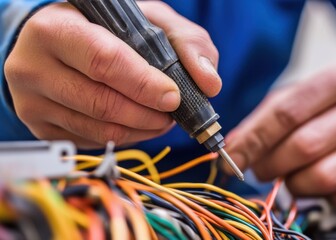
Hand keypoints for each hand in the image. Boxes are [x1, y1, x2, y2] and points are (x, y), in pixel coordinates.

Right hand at [5, 2, 220, 148]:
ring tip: (161, 119)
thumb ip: (186, 42)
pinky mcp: (40, 127)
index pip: (104, 62)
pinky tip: (137, 124)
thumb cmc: (106, 29)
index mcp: (57, 28)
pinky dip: (124, 138)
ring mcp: (32, 102)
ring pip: (99, 129)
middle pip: (102, 103)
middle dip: (148, 114)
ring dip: (141, 130)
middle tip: (172, 113)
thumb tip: (210, 84)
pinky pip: (91, 143)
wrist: (58, 44)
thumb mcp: (148, 20)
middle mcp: (34, 66)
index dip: (144, 84)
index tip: (173, 97)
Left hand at [225, 60, 335, 208]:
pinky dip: (318, 196)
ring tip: (287, 174)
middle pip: (305, 146)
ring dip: (293, 183)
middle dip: (271, 164)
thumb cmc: (327, 106)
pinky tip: (313, 180)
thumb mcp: (295, 99)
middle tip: (259, 169)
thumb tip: (233, 150)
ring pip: (323, 177)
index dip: (254, 139)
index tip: (231, 158)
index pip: (288, 112)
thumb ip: (262, 121)